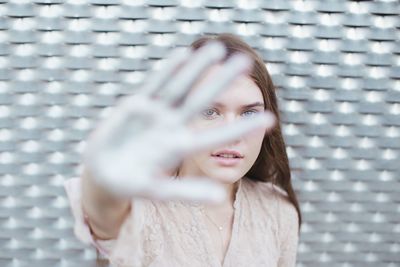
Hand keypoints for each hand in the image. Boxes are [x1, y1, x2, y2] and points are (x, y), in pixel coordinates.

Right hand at [83, 42, 274, 202]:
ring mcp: (156, 115)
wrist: (105, 174)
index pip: (216, 136)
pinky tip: (182, 56)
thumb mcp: (158, 192)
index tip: (269, 118)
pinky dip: (168, 71)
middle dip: (221, 81)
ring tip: (216, 49)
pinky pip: (155, 85)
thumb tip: (220, 198)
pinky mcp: (137, 106)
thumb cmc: (133, 185)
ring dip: (196, 68)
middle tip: (245, 62)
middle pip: (201, 100)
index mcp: (181, 147)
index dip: (239, 127)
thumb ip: (187, 192)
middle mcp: (172, 127)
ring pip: (180, 87)